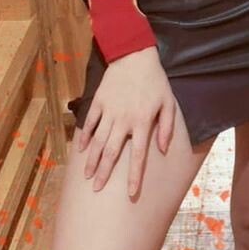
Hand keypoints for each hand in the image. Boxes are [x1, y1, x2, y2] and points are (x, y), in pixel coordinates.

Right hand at [78, 45, 176, 197]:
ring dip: (91, 160)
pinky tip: (80, 150)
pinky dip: (84, 136)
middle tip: (97, 190)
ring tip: (87, 176)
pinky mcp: (98, 102)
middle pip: (111, 152)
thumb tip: (163, 150)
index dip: (134, 176)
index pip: (138, 155)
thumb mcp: (168, 103)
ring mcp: (109, 111)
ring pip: (97, 140)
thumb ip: (167, 127)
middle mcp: (124, 120)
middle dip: (104, 173)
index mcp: (142, 122)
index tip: (130, 193)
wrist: (134, 56)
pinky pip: (90, 123)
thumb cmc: (155, 81)